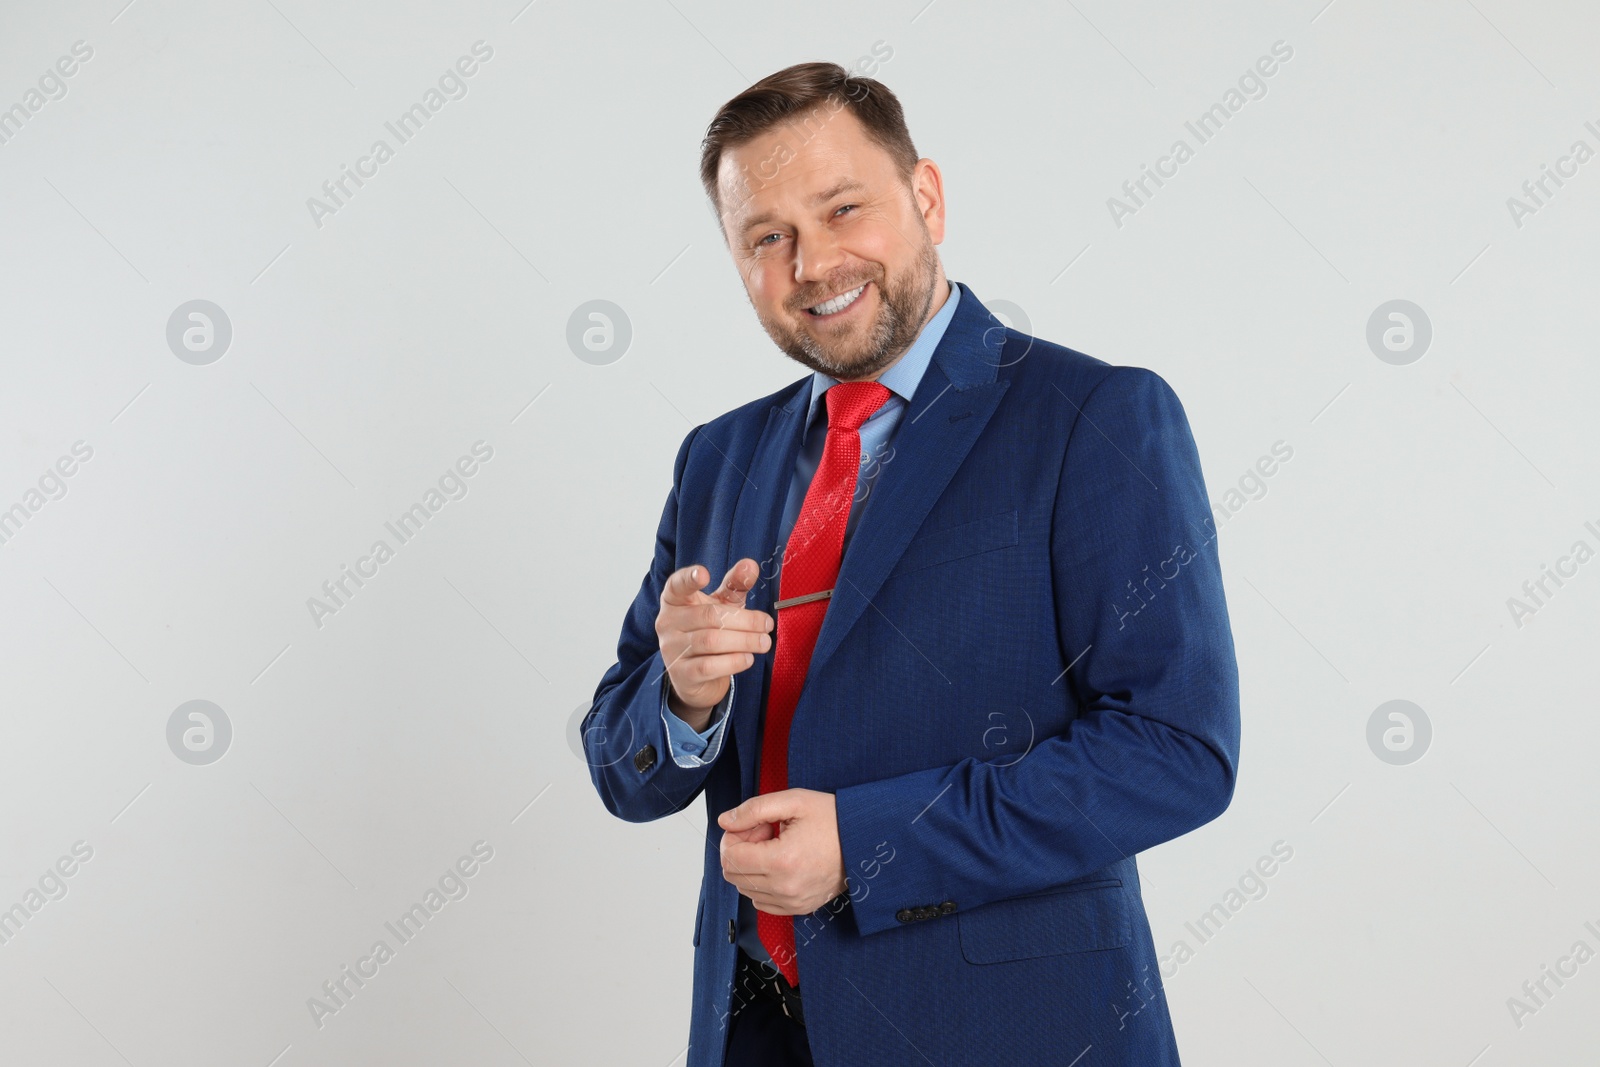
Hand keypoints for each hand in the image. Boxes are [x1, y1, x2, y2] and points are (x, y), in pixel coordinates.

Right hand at [656, 559, 772, 728]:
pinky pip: (710, 666)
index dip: (689, 578)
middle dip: (745, 620)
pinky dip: (734, 662)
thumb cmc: (709, 630)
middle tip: (766, 624)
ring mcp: (672, 649)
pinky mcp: (682, 674)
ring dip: (744, 641)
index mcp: (675, 600)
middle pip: (709, 616)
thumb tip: (750, 565)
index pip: (677, 585)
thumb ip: (735, 584)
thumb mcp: (721, 604)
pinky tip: (748, 658)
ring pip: (711, 641)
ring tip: (764, 642)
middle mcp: (668, 622)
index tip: (704, 573)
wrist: (696, 675)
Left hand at [718, 789, 846, 914]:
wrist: (864, 841)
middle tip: (764, 833)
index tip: (754, 825)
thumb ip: (753, 809)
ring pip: (745, 889)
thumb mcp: (793, 801)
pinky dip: (762, 884)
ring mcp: (793, 902)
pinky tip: (781, 864)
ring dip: (752, 867)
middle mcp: (785, 888)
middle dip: (741, 850)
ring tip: (775, 847)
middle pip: (733, 875)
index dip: (734, 836)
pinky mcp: (799, 908)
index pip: (730, 857)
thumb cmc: (833, 819)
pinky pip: (762, 902)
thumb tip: (725, 822)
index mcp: (782, 861)